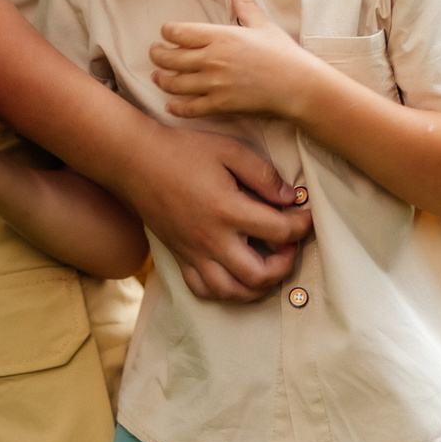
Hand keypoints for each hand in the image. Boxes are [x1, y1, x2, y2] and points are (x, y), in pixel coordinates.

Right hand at [131, 122, 312, 300]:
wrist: (135, 160)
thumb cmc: (182, 151)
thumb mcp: (229, 150)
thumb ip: (263, 175)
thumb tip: (291, 199)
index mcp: (227, 210)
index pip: (279, 231)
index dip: (301, 225)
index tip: (305, 216)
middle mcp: (211, 239)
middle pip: (260, 274)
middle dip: (285, 264)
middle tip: (289, 246)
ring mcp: (193, 252)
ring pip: (233, 291)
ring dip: (258, 286)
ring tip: (267, 265)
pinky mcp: (179, 257)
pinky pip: (204, 290)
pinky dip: (226, 290)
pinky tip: (236, 273)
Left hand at [150, 0, 327, 120]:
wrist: (298, 85)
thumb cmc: (282, 53)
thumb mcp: (262, 25)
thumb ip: (245, 5)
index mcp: (220, 36)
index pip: (178, 32)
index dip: (167, 32)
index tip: (166, 34)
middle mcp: (212, 59)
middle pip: (169, 58)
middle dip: (157, 55)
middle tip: (155, 54)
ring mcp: (214, 83)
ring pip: (174, 83)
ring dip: (162, 80)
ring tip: (157, 77)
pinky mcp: (220, 104)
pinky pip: (190, 108)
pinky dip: (177, 108)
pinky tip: (171, 106)